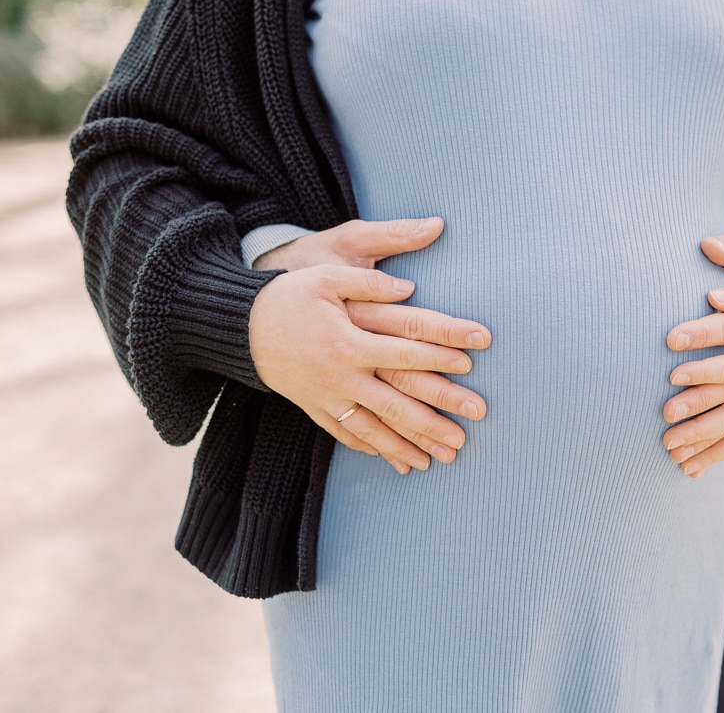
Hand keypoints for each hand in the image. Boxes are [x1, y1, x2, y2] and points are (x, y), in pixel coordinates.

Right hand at [249, 218, 490, 473]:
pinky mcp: (313, 406)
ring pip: (374, 428)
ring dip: (407, 445)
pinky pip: (345, 434)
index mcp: (349, 341)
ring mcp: (326, 397)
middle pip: (397, 402)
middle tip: (469, 431)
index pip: (406, 350)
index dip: (441, 353)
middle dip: (434, 419)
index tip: (474, 359)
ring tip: (438, 460)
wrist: (237, 326)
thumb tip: (410, 288)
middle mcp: (341, 375)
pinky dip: (370, 447)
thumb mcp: (326, 275)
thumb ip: (370, 283)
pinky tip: (392, 458)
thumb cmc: (286, 295)